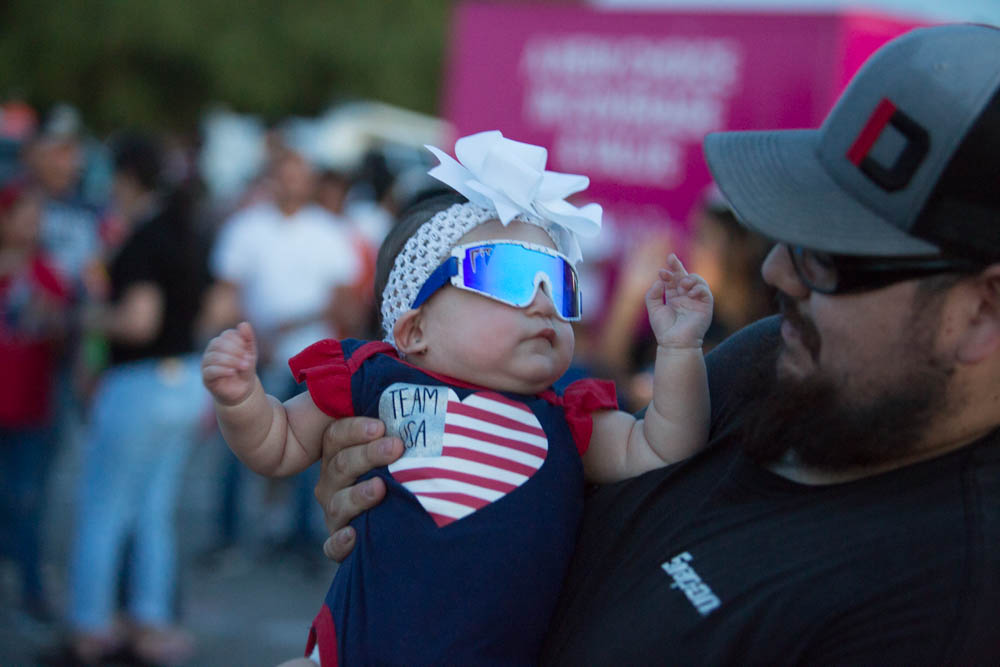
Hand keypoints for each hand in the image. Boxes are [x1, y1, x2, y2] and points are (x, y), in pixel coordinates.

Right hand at [201, 321, 257, 404]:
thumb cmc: (245, 369)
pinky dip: (222, 370)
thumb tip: (244, 324)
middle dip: (234, 350)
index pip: (227, 334)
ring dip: (231, 360)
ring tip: (243, 366)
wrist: (242, 390)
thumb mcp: (250, 354)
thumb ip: (248, 339)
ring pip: (213, 357)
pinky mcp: (206, 377)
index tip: (248, 351)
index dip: (238, 341)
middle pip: (218, 343)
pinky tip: (233, 372)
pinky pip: (210, 371)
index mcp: (223, 342)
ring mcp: (207, 363)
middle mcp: (212, 350)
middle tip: (247, 359)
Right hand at [315, 417, 402, 560]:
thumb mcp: (396, 449)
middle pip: (340, 465)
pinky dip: (341, 542)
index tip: (381, 425)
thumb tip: (424, 393)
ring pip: (338, 503)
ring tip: (381, 488)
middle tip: (396, 447)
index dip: (355, 429)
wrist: (401, 525)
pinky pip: (332, 546)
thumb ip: (398, 426)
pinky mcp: (339, 544)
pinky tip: (354, 535)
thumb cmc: (402, 472)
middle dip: (368, 454)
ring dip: (359, 494)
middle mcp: (332, 483)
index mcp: (339, 455)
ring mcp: (335, 513)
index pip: (336, 436)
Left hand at [646, 254, 713, 348]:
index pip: (672, 280)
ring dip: (688, 278)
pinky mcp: (705, 306)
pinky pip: (705, 291)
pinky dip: (698, 288)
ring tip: (681, 285)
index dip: (668, 273)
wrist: (675, 343)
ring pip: (697, 281)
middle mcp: (685, 297)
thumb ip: (653, 294)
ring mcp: (696, 301)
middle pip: (684, 276)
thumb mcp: (654, 309)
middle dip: (678, 266)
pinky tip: (689, 293)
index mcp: (674, 297)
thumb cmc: (664, 329)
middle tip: (671, 258)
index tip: (661, 272)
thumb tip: (660, 281)